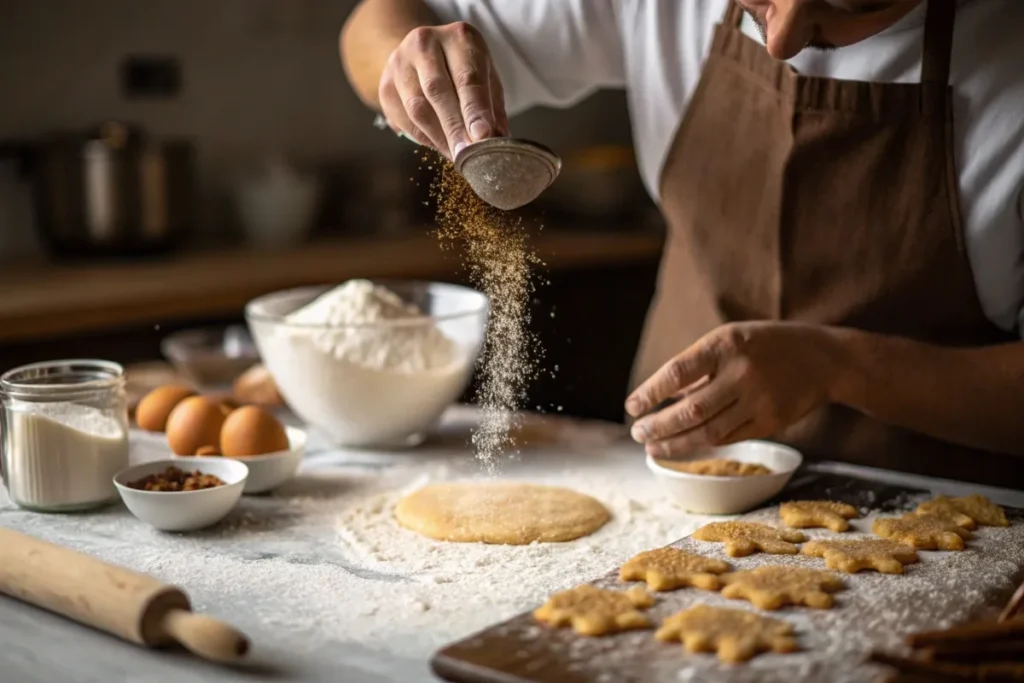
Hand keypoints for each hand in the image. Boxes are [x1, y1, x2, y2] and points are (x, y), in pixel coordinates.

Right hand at [380, 22, 508, 159]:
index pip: (467, 77)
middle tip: (468, 155)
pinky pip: (404, 120)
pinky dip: (425, 138)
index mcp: (459, 37)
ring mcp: (400, 62)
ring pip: (417, 109)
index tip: (483, 137)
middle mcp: (425, 43)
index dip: (475, 110)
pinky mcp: (385, 85)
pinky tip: (440, 146)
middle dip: (455, 129)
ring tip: (458, 156)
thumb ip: (492, 107)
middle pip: (438, 92)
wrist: (421, 53)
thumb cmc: (462, 67)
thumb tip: (497, 140)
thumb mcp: (485, 76)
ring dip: (439, 138)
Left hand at [625, 322, 844, 457]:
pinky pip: (728, 439)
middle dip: (659, 425)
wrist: (824, 358)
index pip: (677, 372)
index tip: (631, 406)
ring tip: (652, 446)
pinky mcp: (771, 422)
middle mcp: (742, 372)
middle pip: (691, 409)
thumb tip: (660, 396)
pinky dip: (702, 445)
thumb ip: (698, 366)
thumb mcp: (730, 339)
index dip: (651, 393)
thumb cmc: (765, 344)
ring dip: (675, 442)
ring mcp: (759, 400)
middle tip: (638, 433)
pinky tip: (683, 446)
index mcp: (725, 344)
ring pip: (708, 431)